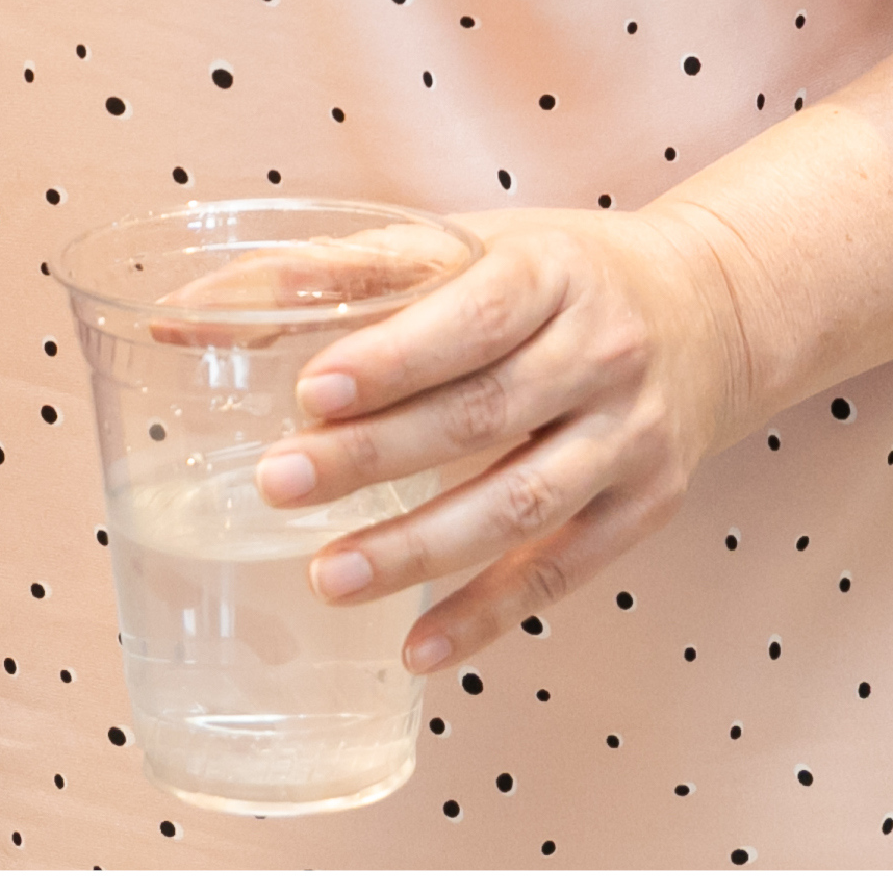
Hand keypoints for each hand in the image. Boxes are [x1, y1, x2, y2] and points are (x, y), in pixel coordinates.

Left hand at [252, 204, 789, 671]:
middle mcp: (602, 357)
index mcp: (550, 275)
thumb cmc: (552, 272)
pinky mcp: (646, 506)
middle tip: (278, 486)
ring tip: (327, 576)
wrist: (713, 309)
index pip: (471, 319)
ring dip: (421, 549)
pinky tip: (417, 649)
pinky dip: (489, 615)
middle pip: (484, 415)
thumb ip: (328, 274)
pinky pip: (563, 571)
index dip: (392, 358)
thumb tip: (178, 320)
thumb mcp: (462, 243)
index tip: (310, 392)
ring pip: (522, 504)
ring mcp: (631, 439)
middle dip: (376, 458)